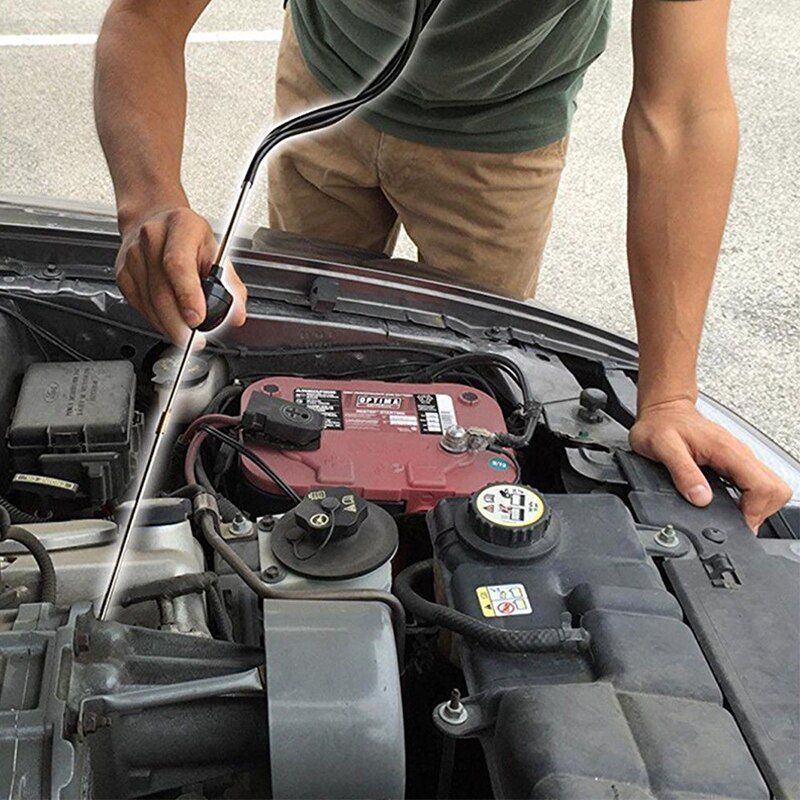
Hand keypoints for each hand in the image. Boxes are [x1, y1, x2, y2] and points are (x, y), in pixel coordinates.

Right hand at [116, 206, 246, 343]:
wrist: (157, 220)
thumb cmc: (189, 237)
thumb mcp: (217, 251)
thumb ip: (231, 285)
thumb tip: (237, 315)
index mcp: (181, 227)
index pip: (178, 264)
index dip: (188, 296)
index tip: (197, 319)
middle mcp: (152, 237)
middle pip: (161, 291)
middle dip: (178, 324)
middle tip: (193, 340)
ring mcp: (133, 255)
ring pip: (149, 303)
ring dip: (168, 326)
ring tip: (185, 336)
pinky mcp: (123, 273)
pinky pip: (139, 305)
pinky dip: (156, 321)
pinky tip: (169, 323)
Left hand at [630, 398, 791, 532]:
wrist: (662, 411)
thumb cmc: (660, 425)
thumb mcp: (663, 448)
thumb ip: (683, 473)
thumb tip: (700, 498)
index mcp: (727, 449)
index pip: (764, 486)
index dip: (755, 510)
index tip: (738, 521)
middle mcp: (739, 452)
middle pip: (775, 489)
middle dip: (760, 511)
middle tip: (737, 520)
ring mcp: (739, 457)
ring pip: (769, 486)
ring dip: (756, 505)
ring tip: (734, 513)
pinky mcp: (735, 461)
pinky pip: (756, 483)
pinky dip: (749, 498)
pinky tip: (731, 503)